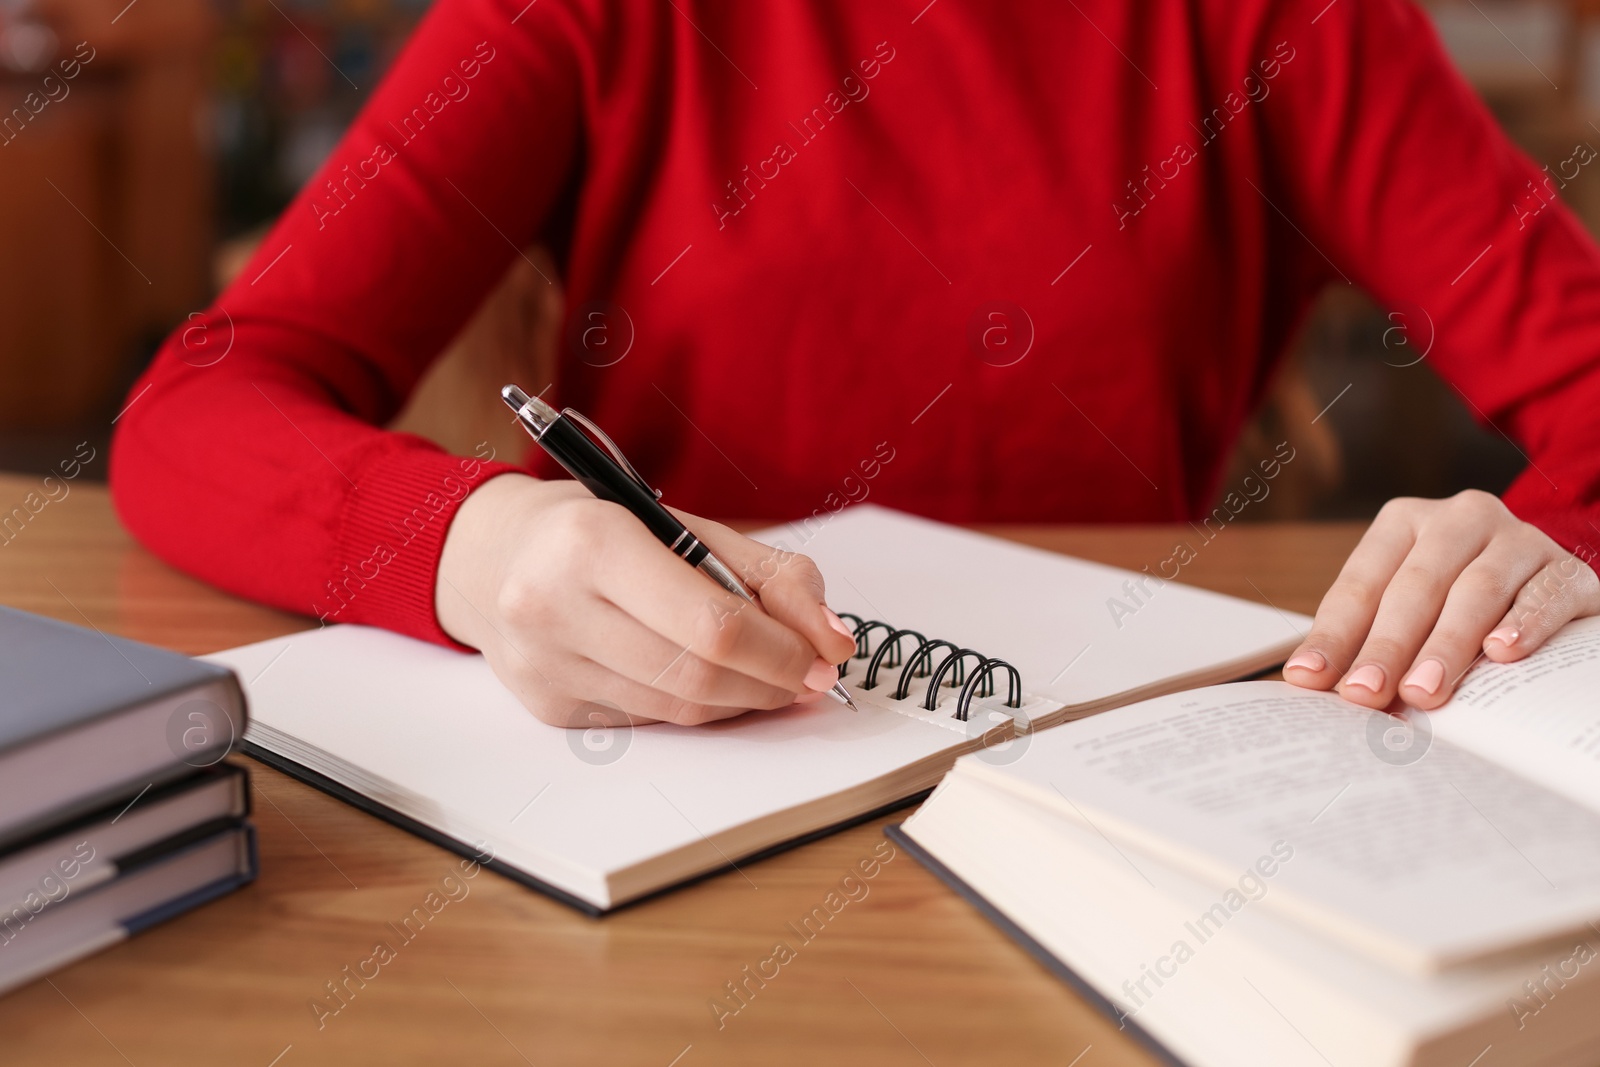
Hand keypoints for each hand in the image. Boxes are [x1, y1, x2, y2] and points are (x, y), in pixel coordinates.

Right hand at [435, 474, 857, 726]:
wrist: (492, 556)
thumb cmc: (600, 533)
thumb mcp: (688, 526)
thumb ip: (771, 576)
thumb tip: (834, 640)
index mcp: (593, 543)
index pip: (712, 625)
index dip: (782, 651)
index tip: (822, 657)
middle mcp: (554, 606)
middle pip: (697, 676)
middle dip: (770, 683)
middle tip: (805, 675)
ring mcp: (545, 665)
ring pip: (677, 709)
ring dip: (740, 701)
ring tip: (765, 677)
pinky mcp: (548, 708)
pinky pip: (648, 722)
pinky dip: (695, 708)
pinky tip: (707, 682)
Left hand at [1283, 490, 1599, 709]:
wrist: (1545, 586)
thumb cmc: (1456, 603)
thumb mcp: (1405, 609)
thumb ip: (1361, 640)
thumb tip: (1313, 683)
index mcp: (1404, 523)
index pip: (1361, 585)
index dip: (1334, 635)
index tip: (1311, 678)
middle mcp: (1459, 519)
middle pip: (1415, 587)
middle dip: (1386, 646)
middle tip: (1366, 694)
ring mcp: (1518, 538)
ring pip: (1477, 590)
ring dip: (1446, 645)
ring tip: (1423, 690)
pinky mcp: (1568, 568)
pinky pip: (1545, 593)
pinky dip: (1524, 623)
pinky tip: (1502, 652)